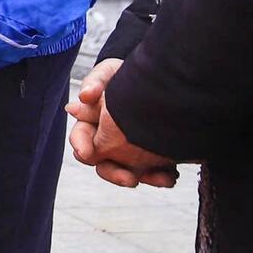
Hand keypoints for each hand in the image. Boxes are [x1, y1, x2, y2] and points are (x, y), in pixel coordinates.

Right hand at [67, 59, 179, 188]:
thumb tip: (84, 96)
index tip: (86, 152)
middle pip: (103, 165)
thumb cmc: (123, 73)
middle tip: (129, 180)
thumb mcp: (108, 73)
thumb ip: (96, 82)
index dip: (81, 145)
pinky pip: (151, 172)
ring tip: (163, 179)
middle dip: (115, 173)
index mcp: (90, 125)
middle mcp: (107, 144)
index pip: (80, 139)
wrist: (155, 79)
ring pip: (129, 173)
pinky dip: (161, 176)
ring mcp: (128, 153)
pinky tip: (171, 175)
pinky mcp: (148, 157)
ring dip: (143, 178)